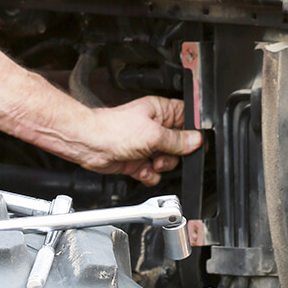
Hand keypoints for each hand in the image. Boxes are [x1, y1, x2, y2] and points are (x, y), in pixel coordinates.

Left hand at [75, 96, 203, 185]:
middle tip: (165, 152)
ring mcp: (147, 146)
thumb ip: (178, 140)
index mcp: (161, 112)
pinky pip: (154, 173)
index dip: (193, 132)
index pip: (187, 119)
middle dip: (175, 154)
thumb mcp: (153, 134)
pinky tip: (143, 170)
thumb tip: (196, 141)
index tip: (194, 143)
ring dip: (163, 166)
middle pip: (180, 145)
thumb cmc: (114, 129)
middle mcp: (155, 128)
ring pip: (169, 161)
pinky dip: (150, 175)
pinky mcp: (138, 161)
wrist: (91, 145)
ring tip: (152, 161)